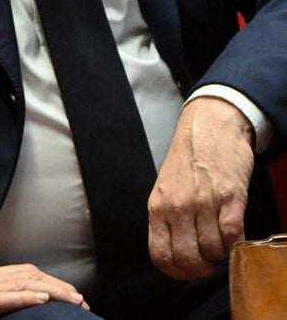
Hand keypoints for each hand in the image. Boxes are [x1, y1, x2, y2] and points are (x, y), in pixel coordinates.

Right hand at [0, 264, 89, 318]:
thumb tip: (5, 311)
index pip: (24, 274)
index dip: (49, 282)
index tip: (69, 294)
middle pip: (30, 275)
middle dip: (58, 286)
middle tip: (80, 300)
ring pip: (23, 283)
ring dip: (51, 291)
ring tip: (72, 300)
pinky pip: (2, 298)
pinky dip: (24, 297)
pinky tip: (41, 300)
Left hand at [148, 96, 253, 280]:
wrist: (210, 124)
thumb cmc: (188, 158)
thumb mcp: (166, 188)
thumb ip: (167, 219)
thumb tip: (175, 254)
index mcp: (158, 206)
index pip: (160, 256)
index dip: (177, 271)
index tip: (188, 268)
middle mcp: (178, 205)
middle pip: (188, 260)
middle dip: (202, 267)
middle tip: (209, 258)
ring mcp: (204, 201)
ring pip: (213, 251)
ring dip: (221, 253)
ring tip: (221, 238)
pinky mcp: (230, 196)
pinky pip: (233, 236)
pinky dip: (236, 242)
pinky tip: (234, 232)